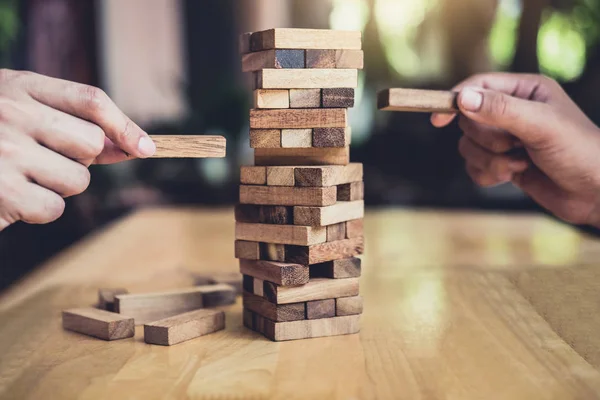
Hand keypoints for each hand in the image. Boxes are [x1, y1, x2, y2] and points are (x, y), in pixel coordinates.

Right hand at [0, 69, 155, 230]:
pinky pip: (53, 208)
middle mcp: (12, 114)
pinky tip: (13, 196)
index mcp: (19, 87)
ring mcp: (5, 153)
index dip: (125, 125)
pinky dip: (41, 208)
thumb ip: (69, 122)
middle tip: (49, 158)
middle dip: (81, 159)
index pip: (90, 100)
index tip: (146, 149)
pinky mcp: (0, 192)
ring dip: (61, 185)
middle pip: (91, 144)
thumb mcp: (17, 109)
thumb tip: (130, 147)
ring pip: (77, 180)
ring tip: (25, 176)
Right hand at [432, 73, 599, 226]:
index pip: (478, 86)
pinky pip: (474, 167)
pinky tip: (512, 177)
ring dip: (490, 160)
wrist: (596, 194)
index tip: (439, 119)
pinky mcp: (502, 164)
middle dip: (488, 139)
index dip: (457, 100)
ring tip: (519, 164)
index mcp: (525, 90)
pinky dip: (488, 175)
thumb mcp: (541, 125)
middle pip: (469, 120)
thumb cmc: (579, 152)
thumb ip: (501, 109)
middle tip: (516, 146)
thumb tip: (462, 98)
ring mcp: (506, 139)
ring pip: (469, 146)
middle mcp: (512, 112)